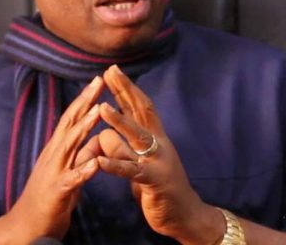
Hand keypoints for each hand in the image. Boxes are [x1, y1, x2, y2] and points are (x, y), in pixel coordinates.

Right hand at [5, 76, 104, 240]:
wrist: (26, 226)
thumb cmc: (49, 199)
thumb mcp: (70, 172)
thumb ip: (82, 154)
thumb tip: (98, 137)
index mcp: (58, 150)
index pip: (72, 119)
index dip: (84, 100)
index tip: (98, 81)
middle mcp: (53, 156)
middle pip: (70, 124)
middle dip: (84, 102)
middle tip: (98, 81)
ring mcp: (54, 172)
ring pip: (69, 146)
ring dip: (83, 128)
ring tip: (98, 112)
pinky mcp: (57, 192)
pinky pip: (71, 180)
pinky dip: (82, 171)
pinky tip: (95, 164)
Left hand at [90, 65, 223, 244]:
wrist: (185, 215)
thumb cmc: (159, 187)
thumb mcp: (139, 163)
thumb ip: (124, 147)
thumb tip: (105, 134)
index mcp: (156, 137)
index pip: (141, 106)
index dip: (127, 88)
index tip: (113, 70)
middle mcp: (159, 144)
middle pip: (142, 111)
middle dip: (125, 91)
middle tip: (110, 72)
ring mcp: (158, 161)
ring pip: (138, 137)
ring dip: (120, 122)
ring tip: (102, 108)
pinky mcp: (154, 181)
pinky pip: (132, 171)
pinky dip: (115, 165)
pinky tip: (99, 160)